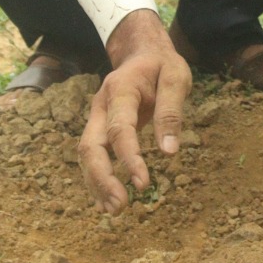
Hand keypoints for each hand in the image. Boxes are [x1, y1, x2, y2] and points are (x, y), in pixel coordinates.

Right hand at [77, 9, 193, 214]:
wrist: (142, 52)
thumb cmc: (162, 65)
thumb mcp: (176, 78)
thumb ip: (172, 112)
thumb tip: (169, 151)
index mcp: (121, 89)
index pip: (120, 128)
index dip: (129, 158)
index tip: (143, 184)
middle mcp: (101, 105)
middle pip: (90, 145)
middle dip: (101, 178)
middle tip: (120, 207)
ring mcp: (96, 117)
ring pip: (86, 154)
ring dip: (96, 184)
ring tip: (114, 211)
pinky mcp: (99, 127)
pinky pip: (92, 155)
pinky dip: (96, 178)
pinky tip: (106, 200)